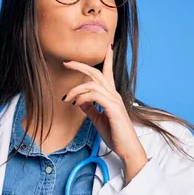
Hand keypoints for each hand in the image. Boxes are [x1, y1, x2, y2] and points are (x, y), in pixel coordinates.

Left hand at [62, 44, 147, 182]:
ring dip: (76, 89)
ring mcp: (114, 101)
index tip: (107, 46)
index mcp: (112, 96)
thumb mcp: (98, 119)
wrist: (127, 149)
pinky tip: (76, 104)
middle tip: (66, 62)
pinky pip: (95, 96)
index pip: (108, 72)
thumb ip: (90, 108)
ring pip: (93, 84)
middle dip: (80, 65)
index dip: (108, 58)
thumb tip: (79, 100)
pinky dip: (82, 97)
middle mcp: (114, 95)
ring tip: (67, 98)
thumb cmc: (115, 134)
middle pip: (97, 73)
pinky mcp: (113, 108)